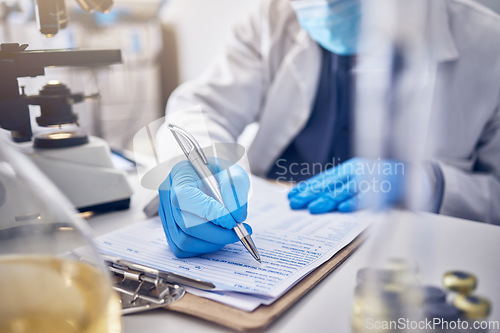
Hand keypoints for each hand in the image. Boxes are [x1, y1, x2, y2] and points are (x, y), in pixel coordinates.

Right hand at [158, 158, 250, 257]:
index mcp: (180, 174)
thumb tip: (236, 216)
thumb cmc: (221, 173)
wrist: (212, 178)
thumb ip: (236, 188)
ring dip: (211, 242)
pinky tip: (216, 237)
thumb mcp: (233, 172)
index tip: (232, 222)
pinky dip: (203, 247)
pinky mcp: (169, 230)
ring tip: (228, 234)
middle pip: (185, 224)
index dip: (210, 213)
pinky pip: (182, 248)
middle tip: (238, 233)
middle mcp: (167, 195)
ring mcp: (166, 214)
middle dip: (216, 234)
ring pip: (184, 240)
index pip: (186, 197)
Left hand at [287, 158, 416, 213]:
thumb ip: (341, 185)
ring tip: (313, 208)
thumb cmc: (382, 179)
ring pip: (344, 191)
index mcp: (349, 168)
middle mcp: (356, 172)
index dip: (307, 187)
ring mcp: (368, 181)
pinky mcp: (381, 190)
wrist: (413, 177)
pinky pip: (366, 197)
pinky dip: (354, 202)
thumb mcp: (359, 177)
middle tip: (295, 203)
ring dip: (327, 200)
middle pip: (329, 184)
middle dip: (310, 195)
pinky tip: (342, 208)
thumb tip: (317, 196)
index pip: (324, 178)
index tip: (292, 195)